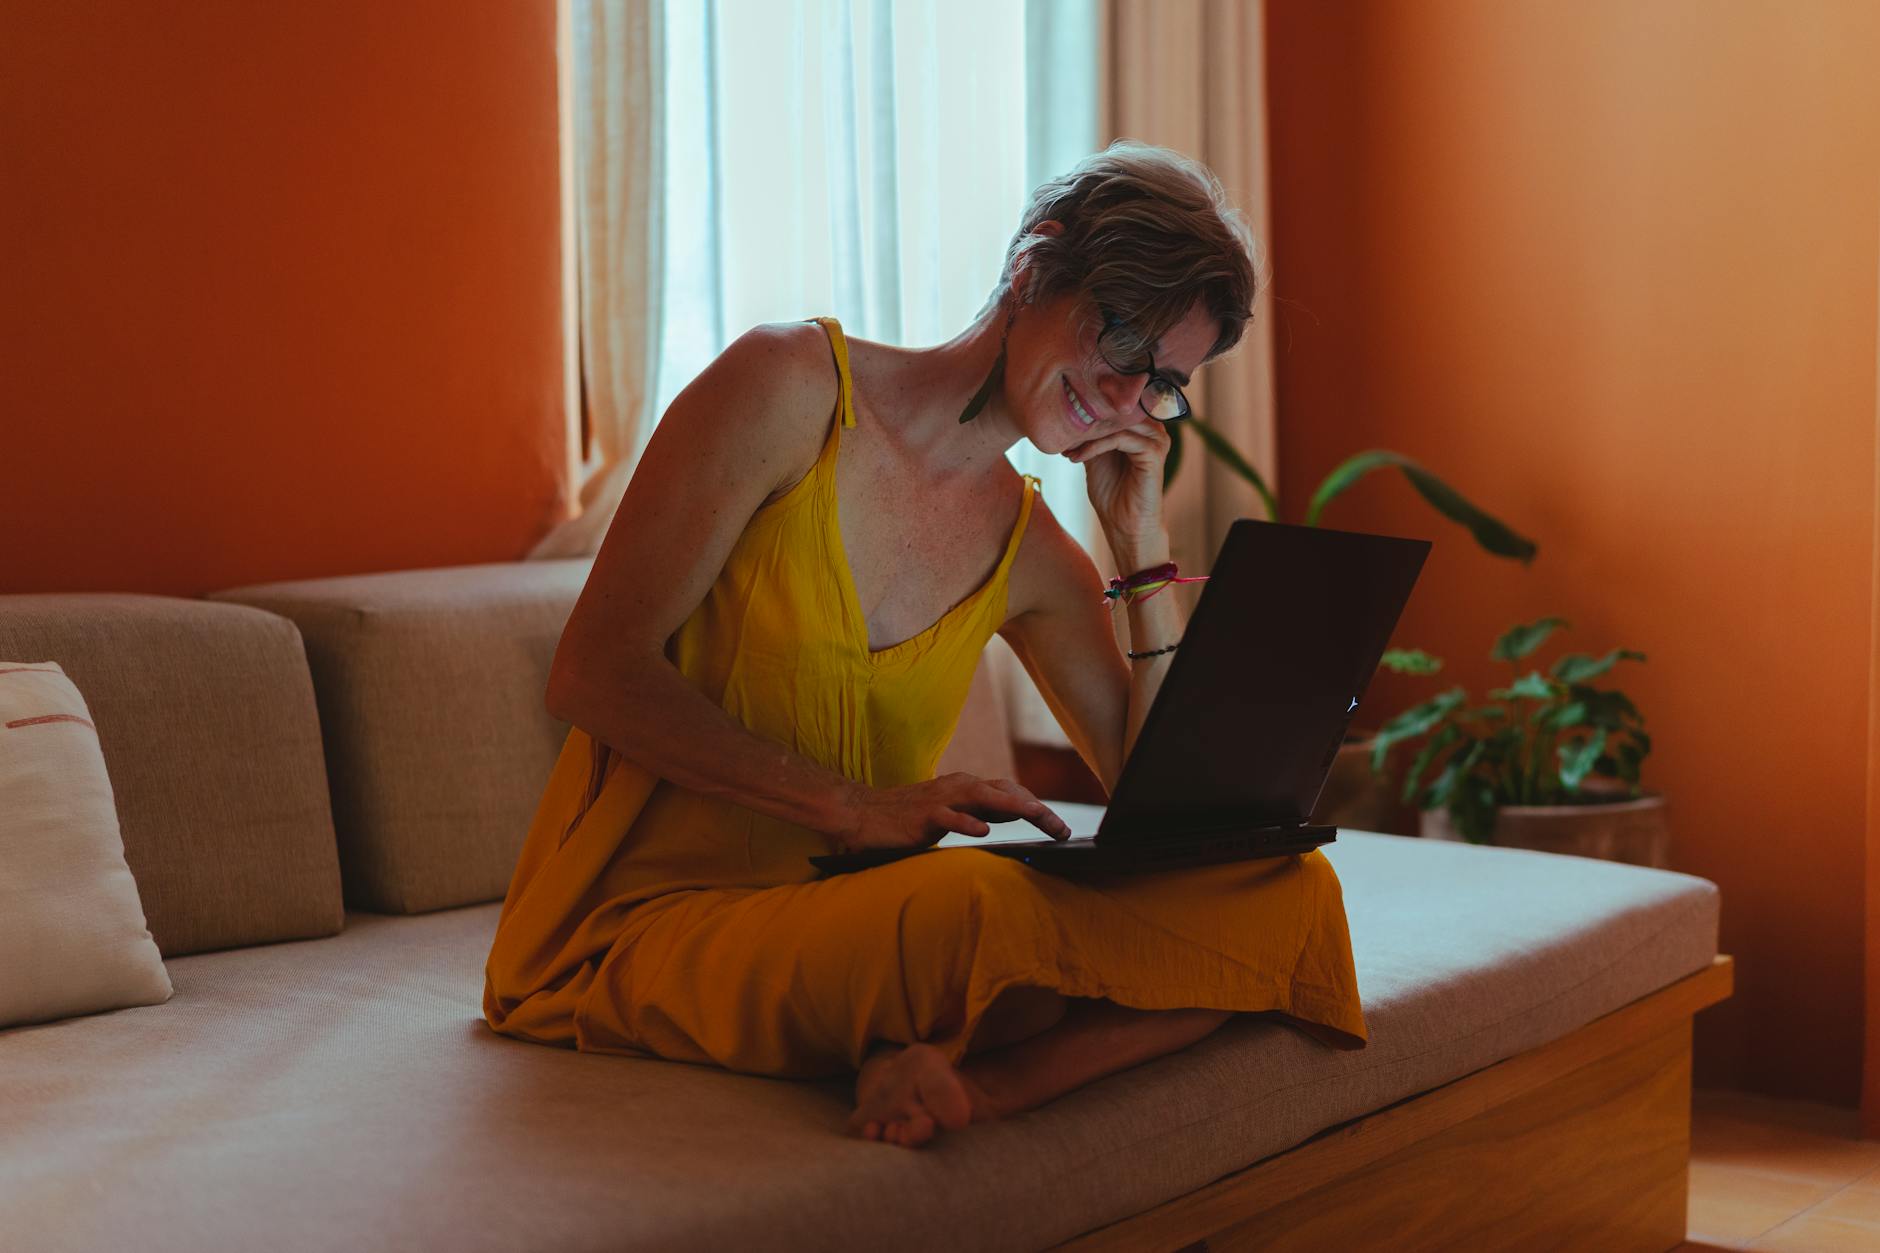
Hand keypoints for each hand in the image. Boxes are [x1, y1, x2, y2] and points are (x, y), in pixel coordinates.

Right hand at [835, 774, 1072, 853]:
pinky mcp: (921, 816)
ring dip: (1013, 806)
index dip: (1040, 808)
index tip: (1063, 829)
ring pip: (983, 797)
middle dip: (1038, 809)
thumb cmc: (910, 816)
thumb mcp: (955, 812)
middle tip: (1062, 829)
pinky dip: (966, 822)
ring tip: (1038, 816)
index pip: (1013, 793)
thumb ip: (984, 810)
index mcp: (968, 787)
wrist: (863, 814)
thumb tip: (1020, 811)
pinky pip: (947, 817)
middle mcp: (959, 787)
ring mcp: (940, 799)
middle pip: (1007, 793)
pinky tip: (983, 831)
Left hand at [1067, 419, 1170, 558]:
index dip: (1086, 409)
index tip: (1059, 423)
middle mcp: (1153, 429)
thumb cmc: (1112, 494)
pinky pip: (1120, 439)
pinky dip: (1094, 446)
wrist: (1125, 526)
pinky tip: (1077, 458)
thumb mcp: (1094, 457)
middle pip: (1116, 410)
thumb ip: (1090, 435)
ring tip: (1068, 446)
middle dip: (1086, 420)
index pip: (1114, 404)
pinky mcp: (1154, 453)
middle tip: (1061, 431)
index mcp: (1141, 427)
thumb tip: (1070, 415)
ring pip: (1117, 423)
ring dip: (1088, 433)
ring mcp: (1156, 439)